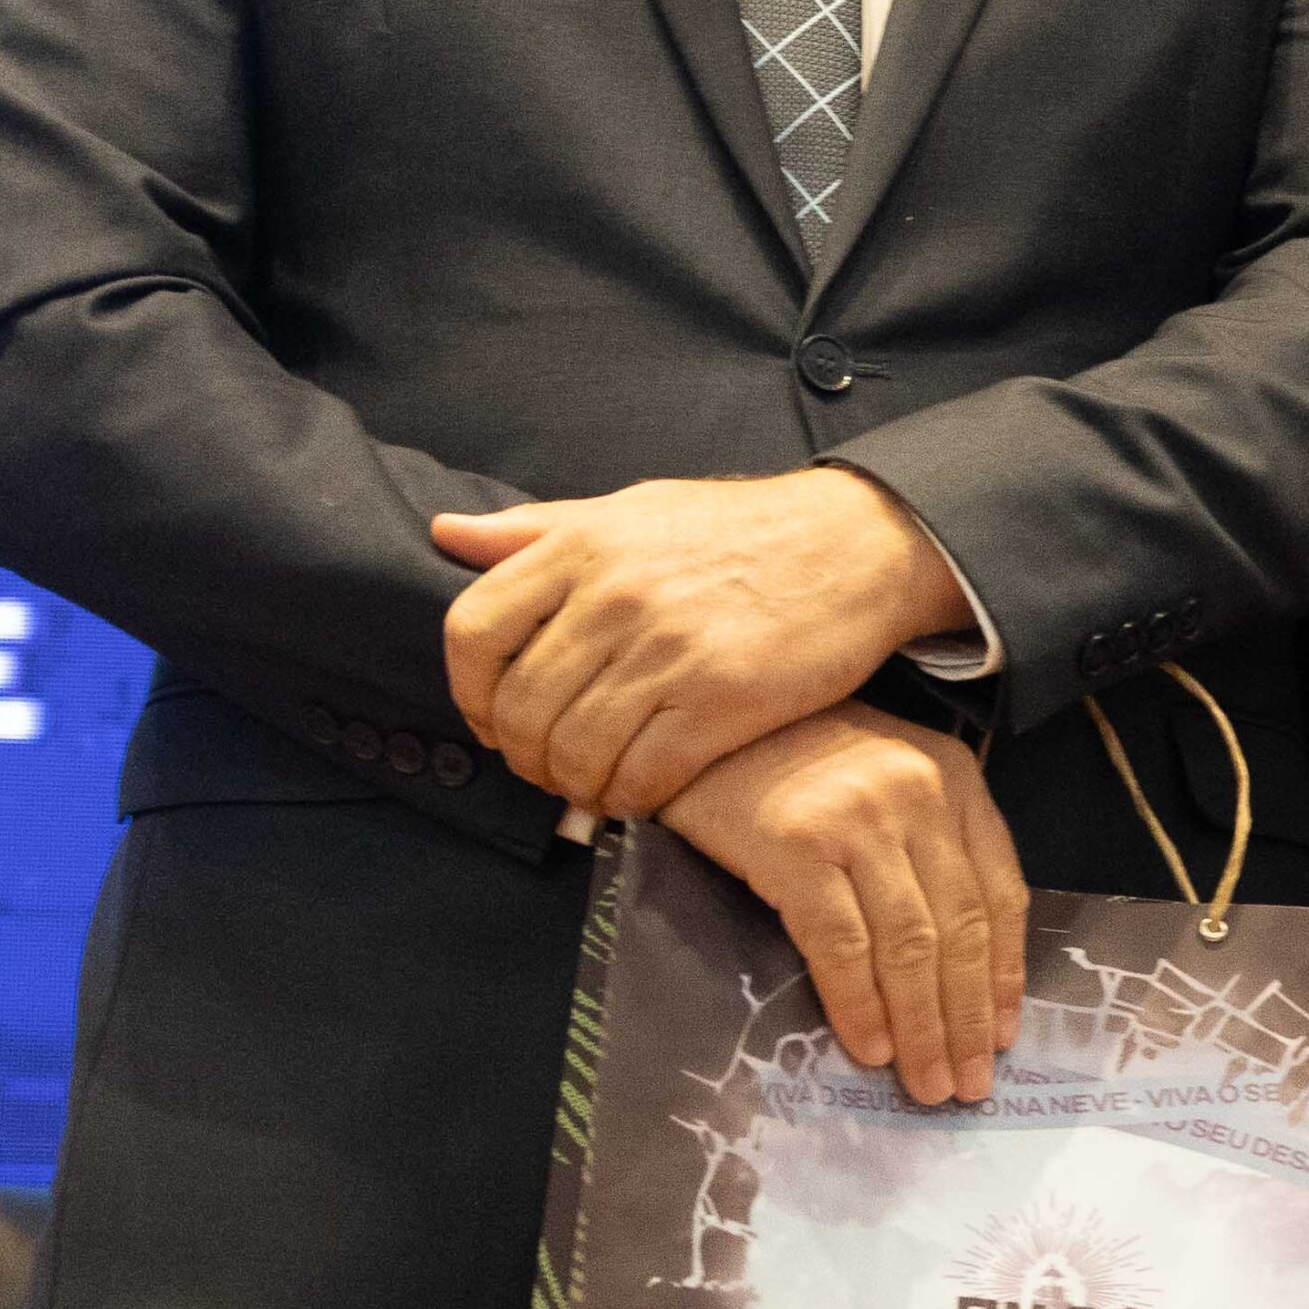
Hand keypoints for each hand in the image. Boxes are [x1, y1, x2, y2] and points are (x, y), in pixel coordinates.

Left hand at [434, 468, 974, 814]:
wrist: (862, 543)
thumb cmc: (744, 530)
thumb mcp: (636, 509)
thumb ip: (540, 528)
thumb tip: (447, 536)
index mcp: (584, 546)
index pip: (472, 631)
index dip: (469, 691)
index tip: (493, 715)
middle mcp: (616, 597)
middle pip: (520, 707)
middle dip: (523, 754)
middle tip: (548, 765)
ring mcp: (669, 651)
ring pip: (574, 750)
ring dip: (572, 785)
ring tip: (592, 783)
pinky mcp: (722, 700)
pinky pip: (642, 775)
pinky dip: (628, 799)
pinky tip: (640, 791)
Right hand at [664, 703, 1029, 1106]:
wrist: (702, 724)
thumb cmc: (796, 761)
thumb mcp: (886, 784)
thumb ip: (928, 848)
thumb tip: (955, 966)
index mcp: (956, 781)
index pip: (1002, 894)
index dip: (1006, 974)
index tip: (1004, 1034)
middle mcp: (919, 797)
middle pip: (962, 929)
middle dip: (968, 1018)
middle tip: (970, 1084)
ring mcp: (859, 821)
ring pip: (911, 945)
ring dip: (923, 1026)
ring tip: (928, 1083)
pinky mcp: (798, 848)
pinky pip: (842, 944)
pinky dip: (861, 1004)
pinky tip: (871, 1047)